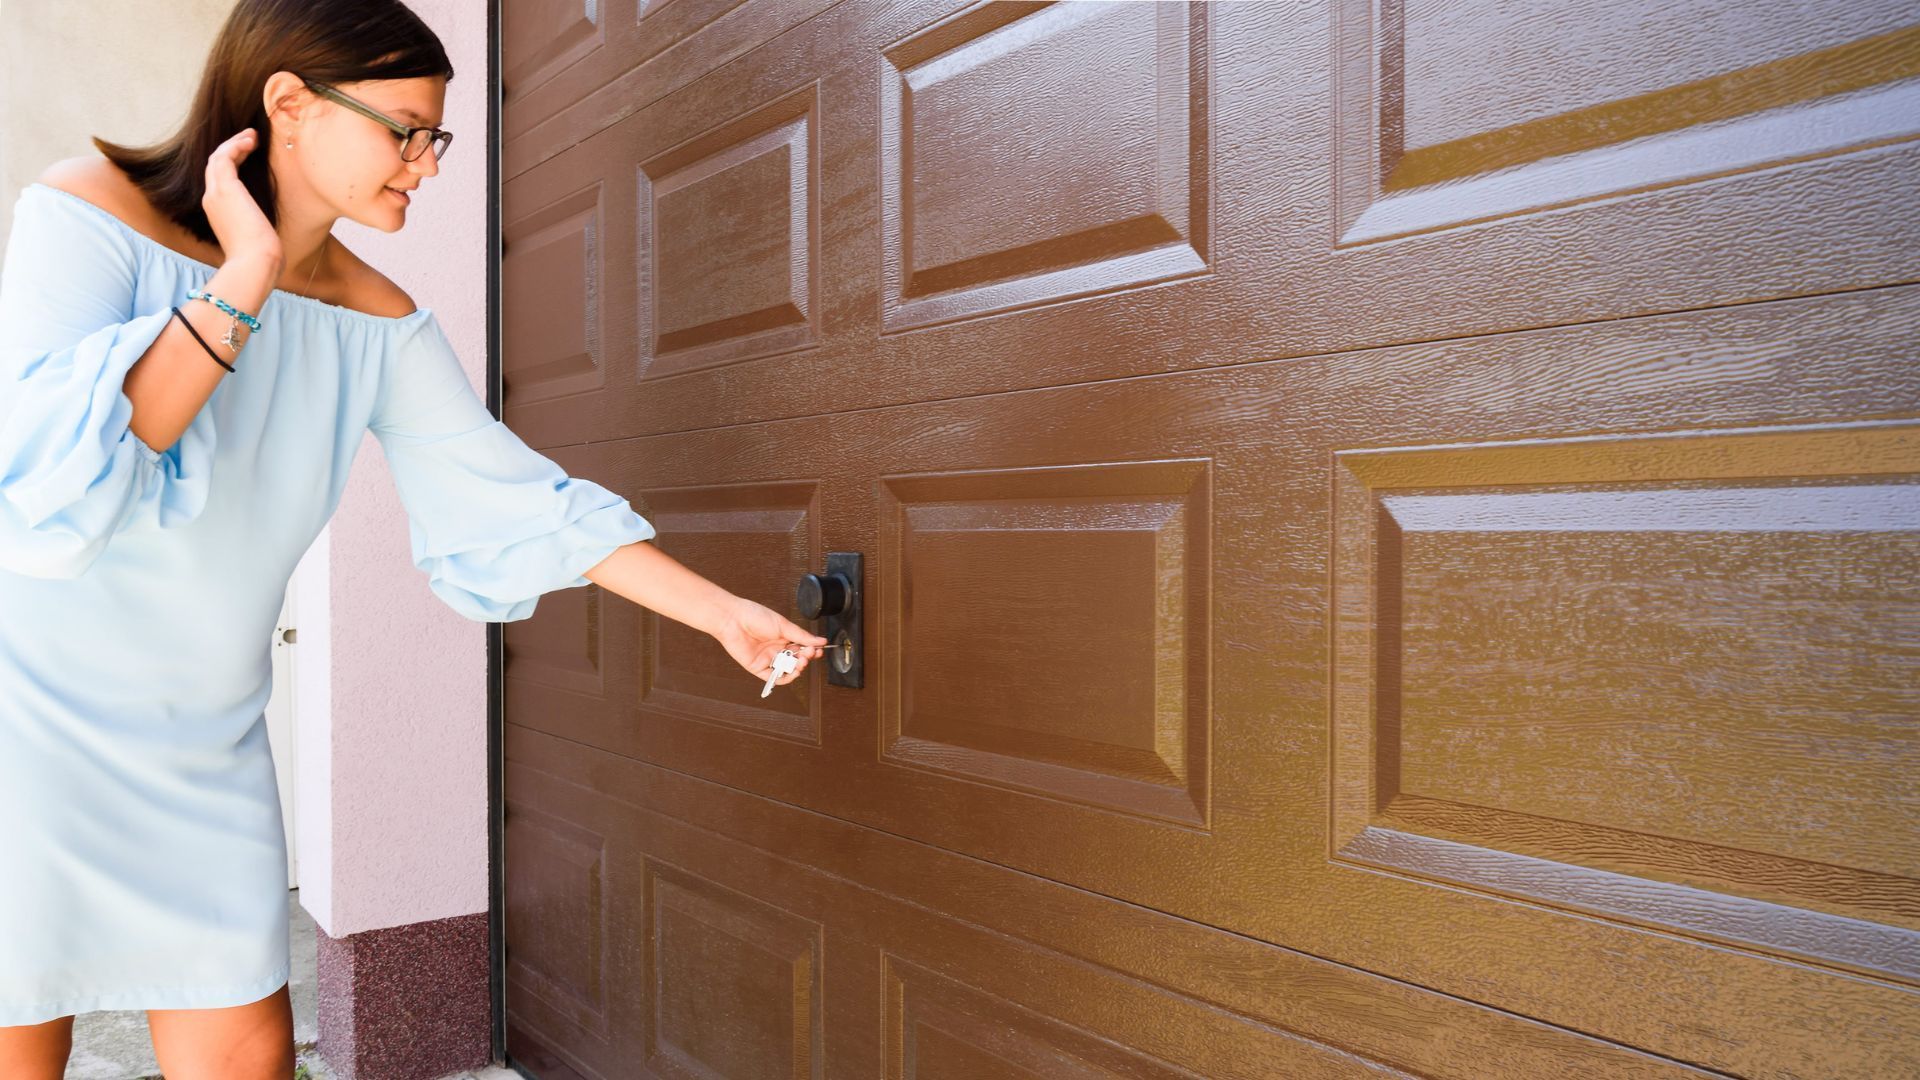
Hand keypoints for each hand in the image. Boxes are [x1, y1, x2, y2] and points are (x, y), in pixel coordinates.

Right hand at [202, 128, 282, 270]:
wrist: (255, 263)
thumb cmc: (260, 256)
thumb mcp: (256, 236)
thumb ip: (255, 225)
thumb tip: (265, 228)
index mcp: (218, 212)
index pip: (219, 180)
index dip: (232, 163)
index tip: (249, 153)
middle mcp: (211, 200)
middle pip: (215, 165)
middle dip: (231, 148)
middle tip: (249, 138)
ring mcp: (215, 193)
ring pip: (217, 158)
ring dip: (234, 143)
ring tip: (252, 135)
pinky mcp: (225, 188)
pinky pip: (224, 157)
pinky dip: (236, 146)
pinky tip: (251, 141)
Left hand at [713, 596, 829, 689]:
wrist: (733, 620)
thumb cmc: (755, 616)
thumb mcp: (783, 625)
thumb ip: (802, 636)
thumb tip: (821, 640)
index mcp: (783, 637)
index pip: (802, 648)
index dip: (811, 651)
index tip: (818, 650)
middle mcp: (776, 649)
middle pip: (796, 660)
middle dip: (805, 659)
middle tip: (809, 654)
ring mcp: (767, 659)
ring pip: (787, 670)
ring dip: (797, 669)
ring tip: (801, 662)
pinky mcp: (758, 668)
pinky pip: (773, 678)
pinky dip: (784, 679)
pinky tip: (791, 673)